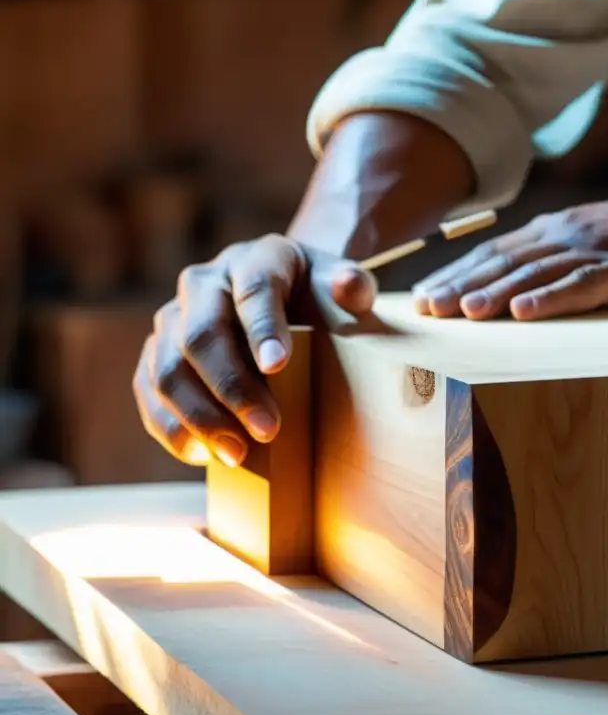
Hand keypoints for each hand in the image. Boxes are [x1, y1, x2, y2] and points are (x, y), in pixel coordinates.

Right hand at [133, 235, 376, 467]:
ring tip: (238, 453)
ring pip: (167, 369)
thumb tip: (350, 287)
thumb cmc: (313, 295)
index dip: (263, 328)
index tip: (278, 366)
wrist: (281, 294)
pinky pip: (149, 390)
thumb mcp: (338, 284)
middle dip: (232, 388)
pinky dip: (171, 426)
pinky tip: (202, 454)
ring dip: (199, 417)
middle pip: (201, 335)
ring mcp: (173, 317)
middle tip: (269, 431)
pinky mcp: (158, 351)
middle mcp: (203, 283)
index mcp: (253, 260)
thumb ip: (352, 286)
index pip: (254, 288)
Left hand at [412, 172, 607, 320]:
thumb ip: (565, 257)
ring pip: (534, 273)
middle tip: (426, 308)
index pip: (497, 251)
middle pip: (504, 261)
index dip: (458, 272)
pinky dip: (549, 300)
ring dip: (494, 292)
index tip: (425, 294)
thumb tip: (527, 285)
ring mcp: (596, 250)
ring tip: (461, 312)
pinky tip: (522, 314)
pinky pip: (580, 286)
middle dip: (462, 284)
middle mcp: (568, 234)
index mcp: (560, 228)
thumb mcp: (602, 241)